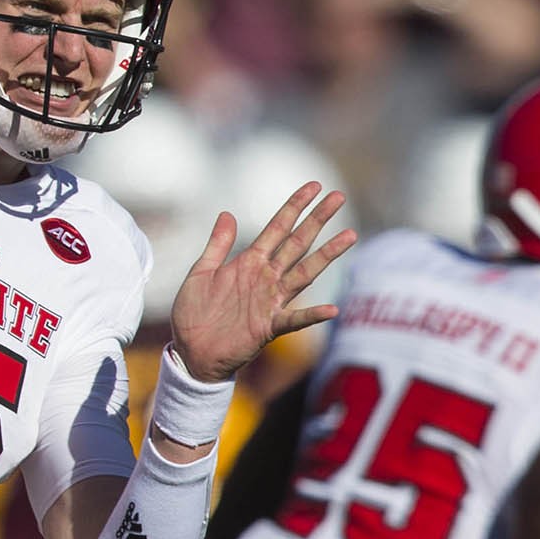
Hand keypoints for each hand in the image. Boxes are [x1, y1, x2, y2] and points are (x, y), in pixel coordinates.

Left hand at [167, 183, 356, 385]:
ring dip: (326, 255)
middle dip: (318, 219)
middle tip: (339, 196)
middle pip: (297, 243)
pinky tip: (331, 309)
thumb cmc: (194, 314)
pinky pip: (294, 319)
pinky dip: (312, 315)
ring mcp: (270, 302)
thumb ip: (217, 245)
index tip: (314, 186)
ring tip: (350, 235)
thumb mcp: (201, 273)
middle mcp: (265, 278)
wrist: (189, 352)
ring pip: (304, 273)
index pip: (277, 228)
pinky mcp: (268, 327)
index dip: (295, 206)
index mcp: (249, 262)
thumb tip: (227, 213)